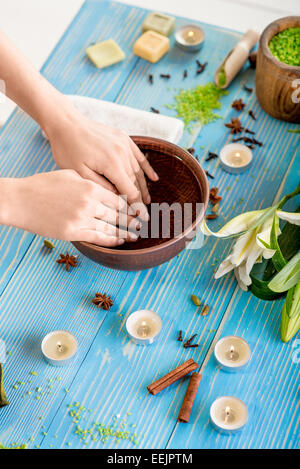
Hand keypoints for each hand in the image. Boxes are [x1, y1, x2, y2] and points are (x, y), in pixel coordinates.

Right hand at [1, 170, 139, 245]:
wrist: (20, 200)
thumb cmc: (43, 185)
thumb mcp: (70, 175)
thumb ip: (90, 182)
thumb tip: (107, 190)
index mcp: (90, 186)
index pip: (118, 198)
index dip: (130, 206)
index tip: (138, 210)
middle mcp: (89, 203)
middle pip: (118, 214)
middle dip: (132, 220)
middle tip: (142, 224)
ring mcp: (81, 219)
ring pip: (111, 228)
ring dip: (126, 233)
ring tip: (135, 235)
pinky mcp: (73, 232)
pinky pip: (98, 238)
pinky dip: (112, 240)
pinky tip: (120, 241)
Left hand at [47, 109, 158, 219]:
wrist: (66, 122)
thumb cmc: (68, 149)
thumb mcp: (79, 173)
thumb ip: (101, 187)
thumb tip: (118, 199)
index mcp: (112, 164)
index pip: (130, 191)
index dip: (136, 206)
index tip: (142, 218)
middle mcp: (122, 153)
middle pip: (135, 182)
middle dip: (140, 199)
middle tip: (144, 215)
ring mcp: (124, 144)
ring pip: (138, 171)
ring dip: (143, 186)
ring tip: (147, 201)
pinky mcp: (123, 138)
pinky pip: (139, 156)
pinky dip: (146, 168)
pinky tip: (153, 178)